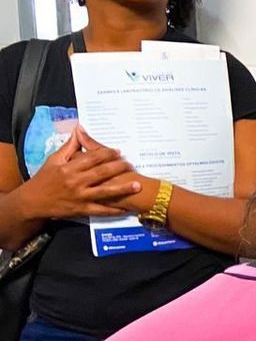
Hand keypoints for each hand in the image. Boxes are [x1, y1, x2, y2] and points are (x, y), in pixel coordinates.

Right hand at [17, 126, 142, 217]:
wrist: (32, 201)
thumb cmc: (44, 179)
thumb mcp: (54, 160)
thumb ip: (69, 147)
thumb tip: (79, 130)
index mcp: (68, 168)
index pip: (91, 158)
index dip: (106, 154)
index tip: (118, 151)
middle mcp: (75, 181)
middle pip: (101, 173)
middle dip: (118, 168)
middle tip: (131, 165)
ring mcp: (80, 197)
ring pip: (105, 192)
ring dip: (122, 189)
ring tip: (137, 185)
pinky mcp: (82, 210)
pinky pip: (101, 210)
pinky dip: (114, 210)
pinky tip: (127, 208)